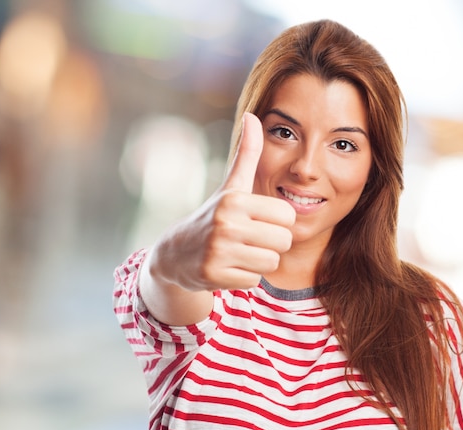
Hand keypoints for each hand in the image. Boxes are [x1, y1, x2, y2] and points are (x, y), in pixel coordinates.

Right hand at [155, 112, 295, 290]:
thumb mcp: (230, 186)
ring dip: (259, 261)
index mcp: (235, 200)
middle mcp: (226, 224)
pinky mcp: (214, 276)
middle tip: (251, 240)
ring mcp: (218, 252)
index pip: (287, 216)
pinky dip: (245, 276)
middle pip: (283, 241)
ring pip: (270, 263)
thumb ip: (247, 154)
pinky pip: (254, 280)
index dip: (278, 222)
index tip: (259, 221)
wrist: (175, 253)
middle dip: (271, 243)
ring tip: (240, 252)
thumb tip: (254, 115)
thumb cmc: (212, 216)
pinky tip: (229, 266)